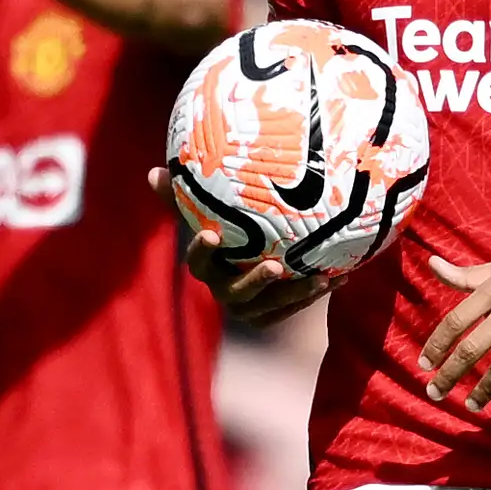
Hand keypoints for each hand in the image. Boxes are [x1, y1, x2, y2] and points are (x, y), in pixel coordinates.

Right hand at [151, 167, 330, 324]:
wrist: (258, 266)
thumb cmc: (229, 235)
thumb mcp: (211, 215)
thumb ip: (185, 198)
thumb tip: (153, 172)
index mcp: (208, 268)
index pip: (197, 263)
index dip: (201, 250)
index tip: (211, 232)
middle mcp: (224, 291)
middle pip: (236, 292)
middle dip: (255, 281)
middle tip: (275, 266)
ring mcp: (248, 308)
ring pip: (271, 305)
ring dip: (296, 292)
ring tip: (319, 277)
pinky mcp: (270, 317)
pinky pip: (292, 310)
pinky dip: (314, 295)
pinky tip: (337, 279)